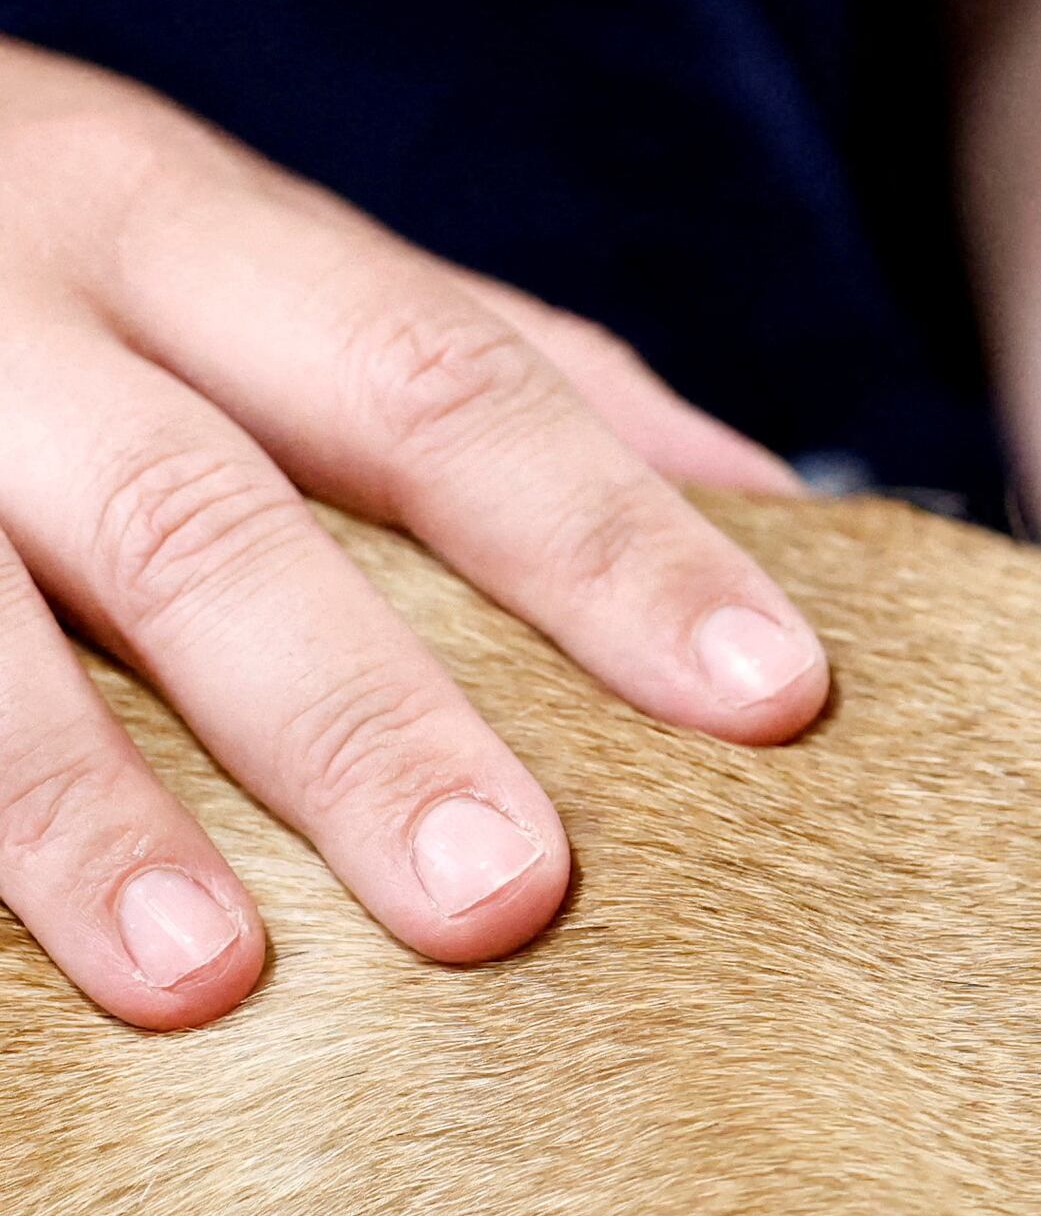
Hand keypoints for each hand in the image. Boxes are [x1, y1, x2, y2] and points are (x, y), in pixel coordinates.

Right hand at [0, 38, 830, 1027]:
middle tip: (510, 897)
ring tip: (204, 979)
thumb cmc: (57, 249)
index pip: (446, 392)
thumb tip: (789, 506)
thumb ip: (500, 373)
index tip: (772, 692)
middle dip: (358, 714)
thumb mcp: (258, 254)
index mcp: (197, 236)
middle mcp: (16, 310)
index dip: (609, 543)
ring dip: (77, 803)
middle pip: (206, 521)